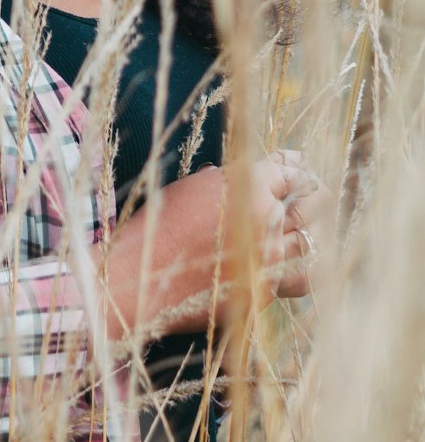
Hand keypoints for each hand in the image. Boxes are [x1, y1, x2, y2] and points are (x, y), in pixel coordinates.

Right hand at [96, 151, 331, 339]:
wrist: (140, 276)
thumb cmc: (159, 223)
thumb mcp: (194, 187)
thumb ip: (229, 181)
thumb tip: (250, 177)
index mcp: (248, 185)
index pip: (290, 172)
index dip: (297, 167)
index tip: (301, 165)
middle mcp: (265, 220)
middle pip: (313, 206)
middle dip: (317, 197)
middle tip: (318, 194)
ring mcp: (268, 260)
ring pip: (312, 245)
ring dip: (314, 234)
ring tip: (314, 229)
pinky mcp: (263, 293)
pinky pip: (291, 278)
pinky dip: (294, 266)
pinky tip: (290, 261)